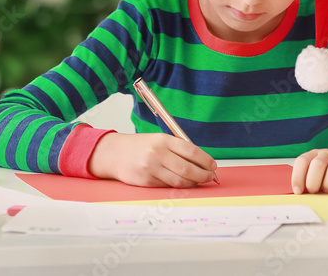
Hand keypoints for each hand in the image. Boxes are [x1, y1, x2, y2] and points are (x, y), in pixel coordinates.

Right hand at [88, 132, 217, 187]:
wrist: (114, 153)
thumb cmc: (141, 146)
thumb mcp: (159, 140)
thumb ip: (178, 148)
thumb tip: (202, 161)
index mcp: (163, 140)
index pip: (191, 150)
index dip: (205, 160)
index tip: (213, 165)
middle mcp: (157, 154)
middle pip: (187, 168)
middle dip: (203, 175)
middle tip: (210, 177)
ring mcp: (151, 169)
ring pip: (178, 180)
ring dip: (192, 183)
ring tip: (198, 181)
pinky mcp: (145, 181)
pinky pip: (167, 186)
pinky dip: (178, 186)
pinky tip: (183, 183)